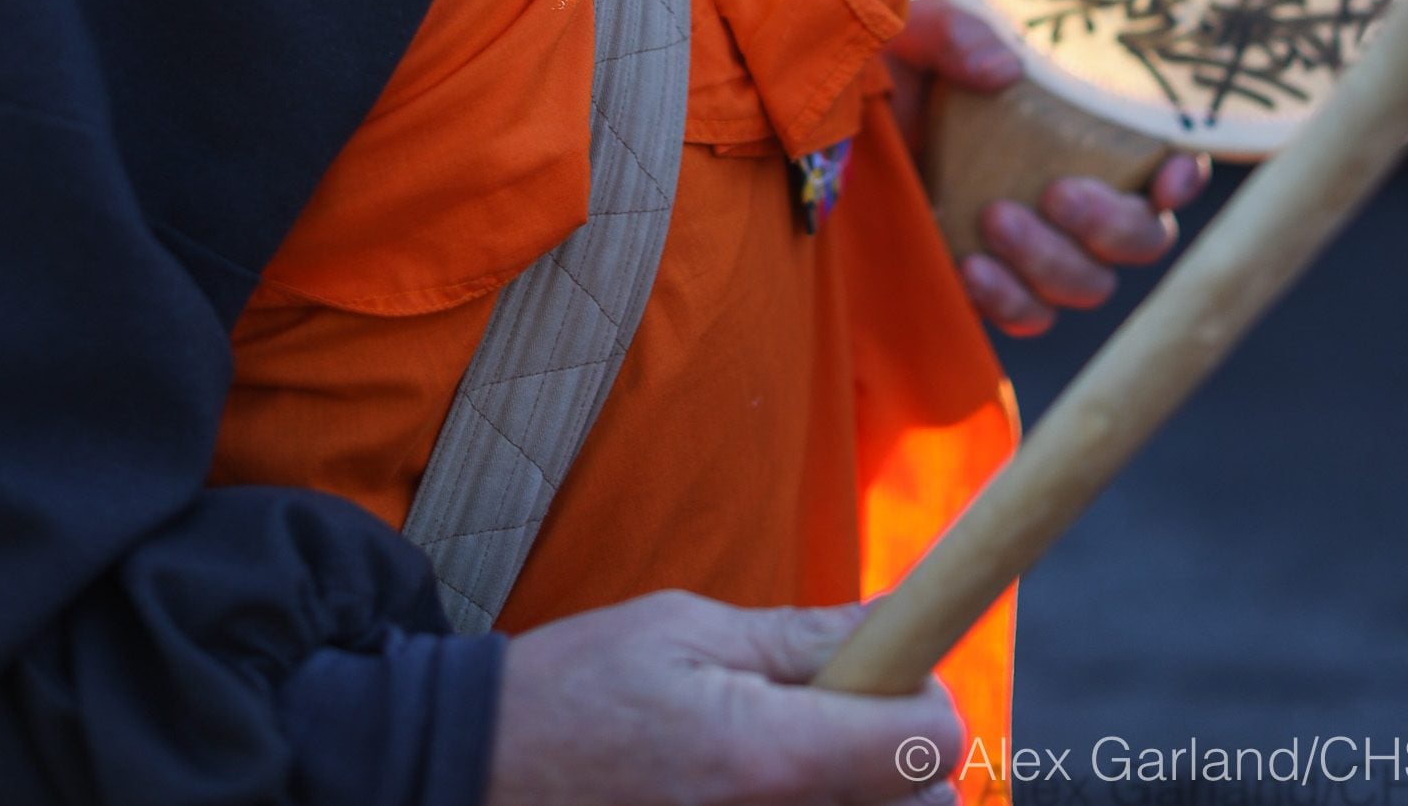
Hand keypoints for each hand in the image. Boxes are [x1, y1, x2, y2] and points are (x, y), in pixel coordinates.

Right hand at [487, 590, 960, 805]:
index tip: (889, 671)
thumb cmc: (575, 693)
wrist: (476, 779)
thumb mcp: (685, 629)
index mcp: (767, 757)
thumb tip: (898, 619)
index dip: (923, 696)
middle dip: (897, 754)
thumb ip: (800, 639)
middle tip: (831, 714)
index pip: (931, 743)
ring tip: (783, 753)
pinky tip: (755, 788)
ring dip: (857, 792)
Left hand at [886, 0, 1209, 339]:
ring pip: (1088, 283)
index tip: (1166, 176)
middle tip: (1059, 193)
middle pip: (1142, 238)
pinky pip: (1026, 314)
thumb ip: (955, 31)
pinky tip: (970, 267)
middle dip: (1113, 226)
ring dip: (1052, 261)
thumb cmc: (895, 60)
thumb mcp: (914, 28)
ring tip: (996, 219)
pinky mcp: (993, 279)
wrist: (837, 112)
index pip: (1165, 161)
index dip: (1182, 176)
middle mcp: (1074, 188)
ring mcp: (1037, 241)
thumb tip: (1005, 70)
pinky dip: (1008, 300)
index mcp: (1081, 126)